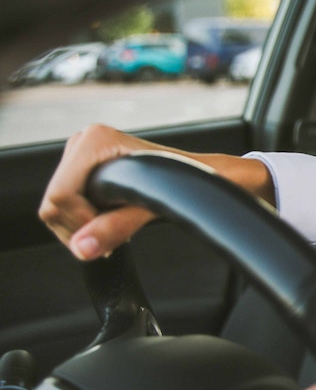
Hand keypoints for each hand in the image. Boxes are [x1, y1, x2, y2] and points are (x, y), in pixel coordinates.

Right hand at [39, 124, 163, 259]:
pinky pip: (62, 205)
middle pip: (53, 204)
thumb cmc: (176, 185)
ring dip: (82, 226)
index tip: (110, 230)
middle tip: (116, 233)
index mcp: (95, 141)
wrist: (188, 175)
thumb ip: (114, 227)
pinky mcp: (78, 168)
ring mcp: (77, 154)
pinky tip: (108, 219)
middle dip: (81, 227)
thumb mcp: (147, 208)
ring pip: (54, 208)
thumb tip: (81, 248)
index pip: (61, 196)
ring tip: (116, 223)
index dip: (81, 222)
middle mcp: (81, 141)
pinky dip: (82, 220)